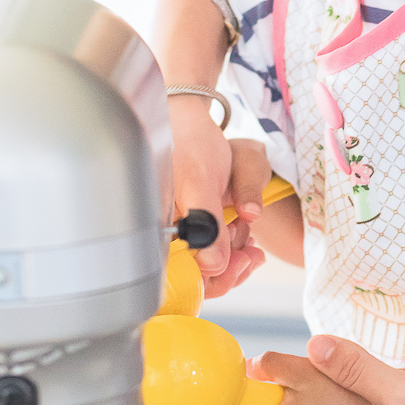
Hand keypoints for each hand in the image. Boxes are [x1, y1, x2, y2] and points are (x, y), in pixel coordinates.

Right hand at [169, 96, 240, 281]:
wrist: (190, 122)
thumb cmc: (189, 145)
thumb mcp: (200, 182)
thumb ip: (205, 224)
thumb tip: (212, 265)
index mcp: (153, 233)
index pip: (181, 281)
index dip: (214, 280)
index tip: (241, 262)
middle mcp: (163, 240)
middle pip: (197, 279)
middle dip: (230, 266)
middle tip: (251, 248)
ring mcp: (177, 236)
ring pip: (209, 268)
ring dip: (234, 253)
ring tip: (244, 224)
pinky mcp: (190, 230)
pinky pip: (212, 252)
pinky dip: (233, 245)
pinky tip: (244, 229)